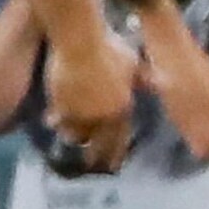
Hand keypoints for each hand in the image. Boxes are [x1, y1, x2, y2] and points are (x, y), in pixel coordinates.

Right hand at [42, 31, 137, 173]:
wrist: (81, 43)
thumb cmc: (109, 47)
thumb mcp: (131, 61)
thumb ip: (142, 77)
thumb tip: (159, 82)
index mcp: (122, 106)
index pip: (120, 137)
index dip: (117, 152)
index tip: (114, 165)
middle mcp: (103, 116)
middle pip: (98, 143)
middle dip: (95, 155)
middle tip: (90, 164)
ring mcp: (82, 113)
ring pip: (76, 133)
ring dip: (73, 136)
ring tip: (69, 138)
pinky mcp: (62, 106)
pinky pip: (58, 120)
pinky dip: (54, 120)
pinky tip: (49, 121)